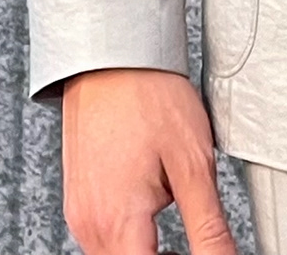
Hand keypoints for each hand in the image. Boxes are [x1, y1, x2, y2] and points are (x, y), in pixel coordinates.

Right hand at [61, 67, 236, 254]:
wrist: (112, 52)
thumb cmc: (149, 95)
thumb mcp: (193, 165)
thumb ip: (208, 228)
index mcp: (118, 223)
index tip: (199, 251)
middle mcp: (89, 225)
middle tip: (195, 241)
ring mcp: (80, 212)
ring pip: (116, 254)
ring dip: (146, 249)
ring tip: (174, 207)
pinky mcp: (78, 197)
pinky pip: (104, 233)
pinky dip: (130, 232)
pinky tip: (151, 200)